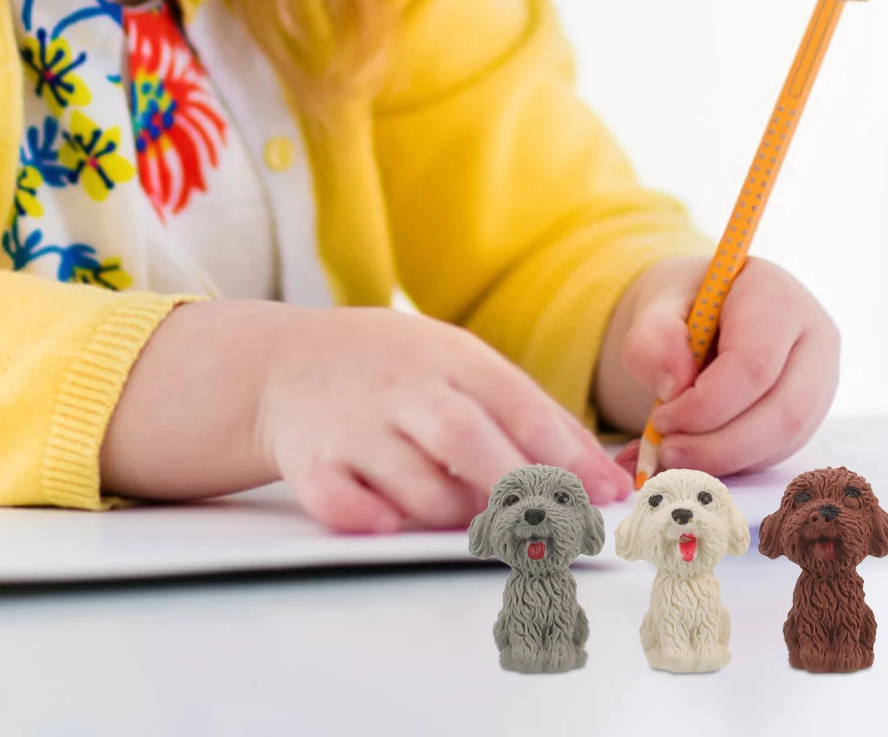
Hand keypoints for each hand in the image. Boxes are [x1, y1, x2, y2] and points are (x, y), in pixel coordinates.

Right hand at [259, 304, 630, 531]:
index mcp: (450, 358)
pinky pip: (338, 497)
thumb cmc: (395, 370)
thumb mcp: (461, 363)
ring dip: (455, 512)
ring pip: (414, 478)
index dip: (564, 453)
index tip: (602, 498)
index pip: (516, 403)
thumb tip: (602, 474)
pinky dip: (366, 515)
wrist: (285, 361)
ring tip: (480, 526)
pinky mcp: (311, 461)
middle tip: (552, 528)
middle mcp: (404, 387)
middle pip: (465, 436)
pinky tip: (391, 525)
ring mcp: (355, 423)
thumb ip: (529, 412)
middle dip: (515, 486)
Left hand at [596, 255, 838, 477]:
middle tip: (668, 453)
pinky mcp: (811, 414)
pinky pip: (779, 451)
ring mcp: (820, 380)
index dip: (706, 404)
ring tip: (675, 456)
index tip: (661, 418)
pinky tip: (697, 455)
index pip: (754, 364)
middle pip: (784, 412)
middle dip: (720, 446)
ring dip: (727, 459)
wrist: (707, 312)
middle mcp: (814, 338)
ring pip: (786, 439)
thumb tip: (673, 386)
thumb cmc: (685, 306)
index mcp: (777, 297)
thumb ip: (653, 338)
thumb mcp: (656, 307)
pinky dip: (734, 462)